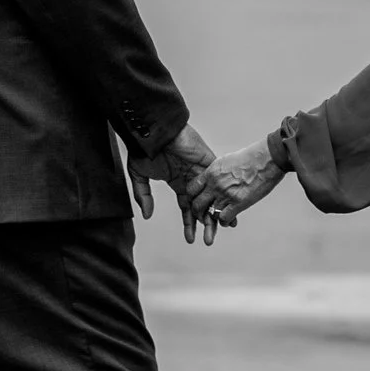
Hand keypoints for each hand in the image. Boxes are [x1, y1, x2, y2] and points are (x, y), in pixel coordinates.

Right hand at [130, 120, 222, 243]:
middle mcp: (191, 179)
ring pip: (212, 196)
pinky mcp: (208, 162)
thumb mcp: (139, 174)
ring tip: (223, 229)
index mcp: (178, 182)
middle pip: (202, 206)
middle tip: (210, 241)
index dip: (189, 224)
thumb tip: (147, 215)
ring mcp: (201, 171)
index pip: (186, 208)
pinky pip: (218, 181)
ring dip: (217, 212)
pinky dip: (224, 194)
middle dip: (205, 224)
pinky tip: (230, 207)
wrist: (154, 130)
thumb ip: (143, 195)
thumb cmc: (144, 148)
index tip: (191, 240)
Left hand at [193, 136, 287, 224]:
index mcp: (211, 172)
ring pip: (210, 214)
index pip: (192, 189)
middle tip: (203, 215)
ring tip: (217, 219)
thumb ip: (216, 171)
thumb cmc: (250, 158)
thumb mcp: (226, 161)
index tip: (197, 200)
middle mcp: (215, 185)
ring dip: (213, 218)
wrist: (266, 159)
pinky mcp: (238, 203)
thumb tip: (213, 177)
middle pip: (197, 204)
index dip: (192, 197)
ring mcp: (226, 195)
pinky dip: (225, 222)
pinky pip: (224, 218)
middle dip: (198, 212)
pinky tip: (228, 221)